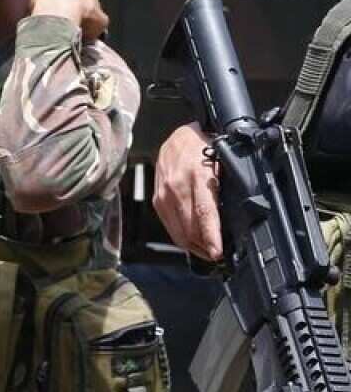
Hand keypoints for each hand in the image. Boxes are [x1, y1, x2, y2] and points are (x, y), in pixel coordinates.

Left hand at [28, 0, 108, 40]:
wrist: (59, 17)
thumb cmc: (83, 16)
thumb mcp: (101, 21)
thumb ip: (99, 19)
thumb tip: (97, 25)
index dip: (86, 5)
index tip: (84, 16)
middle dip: (67, 0)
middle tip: (67, 17)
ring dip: (52, 3)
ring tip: (54, 20)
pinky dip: (39, 8)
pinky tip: (42, 19)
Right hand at [153, 122, 221, 260]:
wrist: (179, 136)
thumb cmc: (204, 147)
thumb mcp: (223, 162)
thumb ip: (225, 189)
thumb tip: (234, 218)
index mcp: (197, 175)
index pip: (204, 213)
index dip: (211, 236)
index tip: (218, 252)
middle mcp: (176, 187)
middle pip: (190, 228)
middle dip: (205, 246)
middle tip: (218, 255)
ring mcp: (164, 194)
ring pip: (178, 231)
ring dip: (193, 245)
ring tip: (208, 251)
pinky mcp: (157, 199)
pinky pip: (169, 225)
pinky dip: (182, 236)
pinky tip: (193, 238)